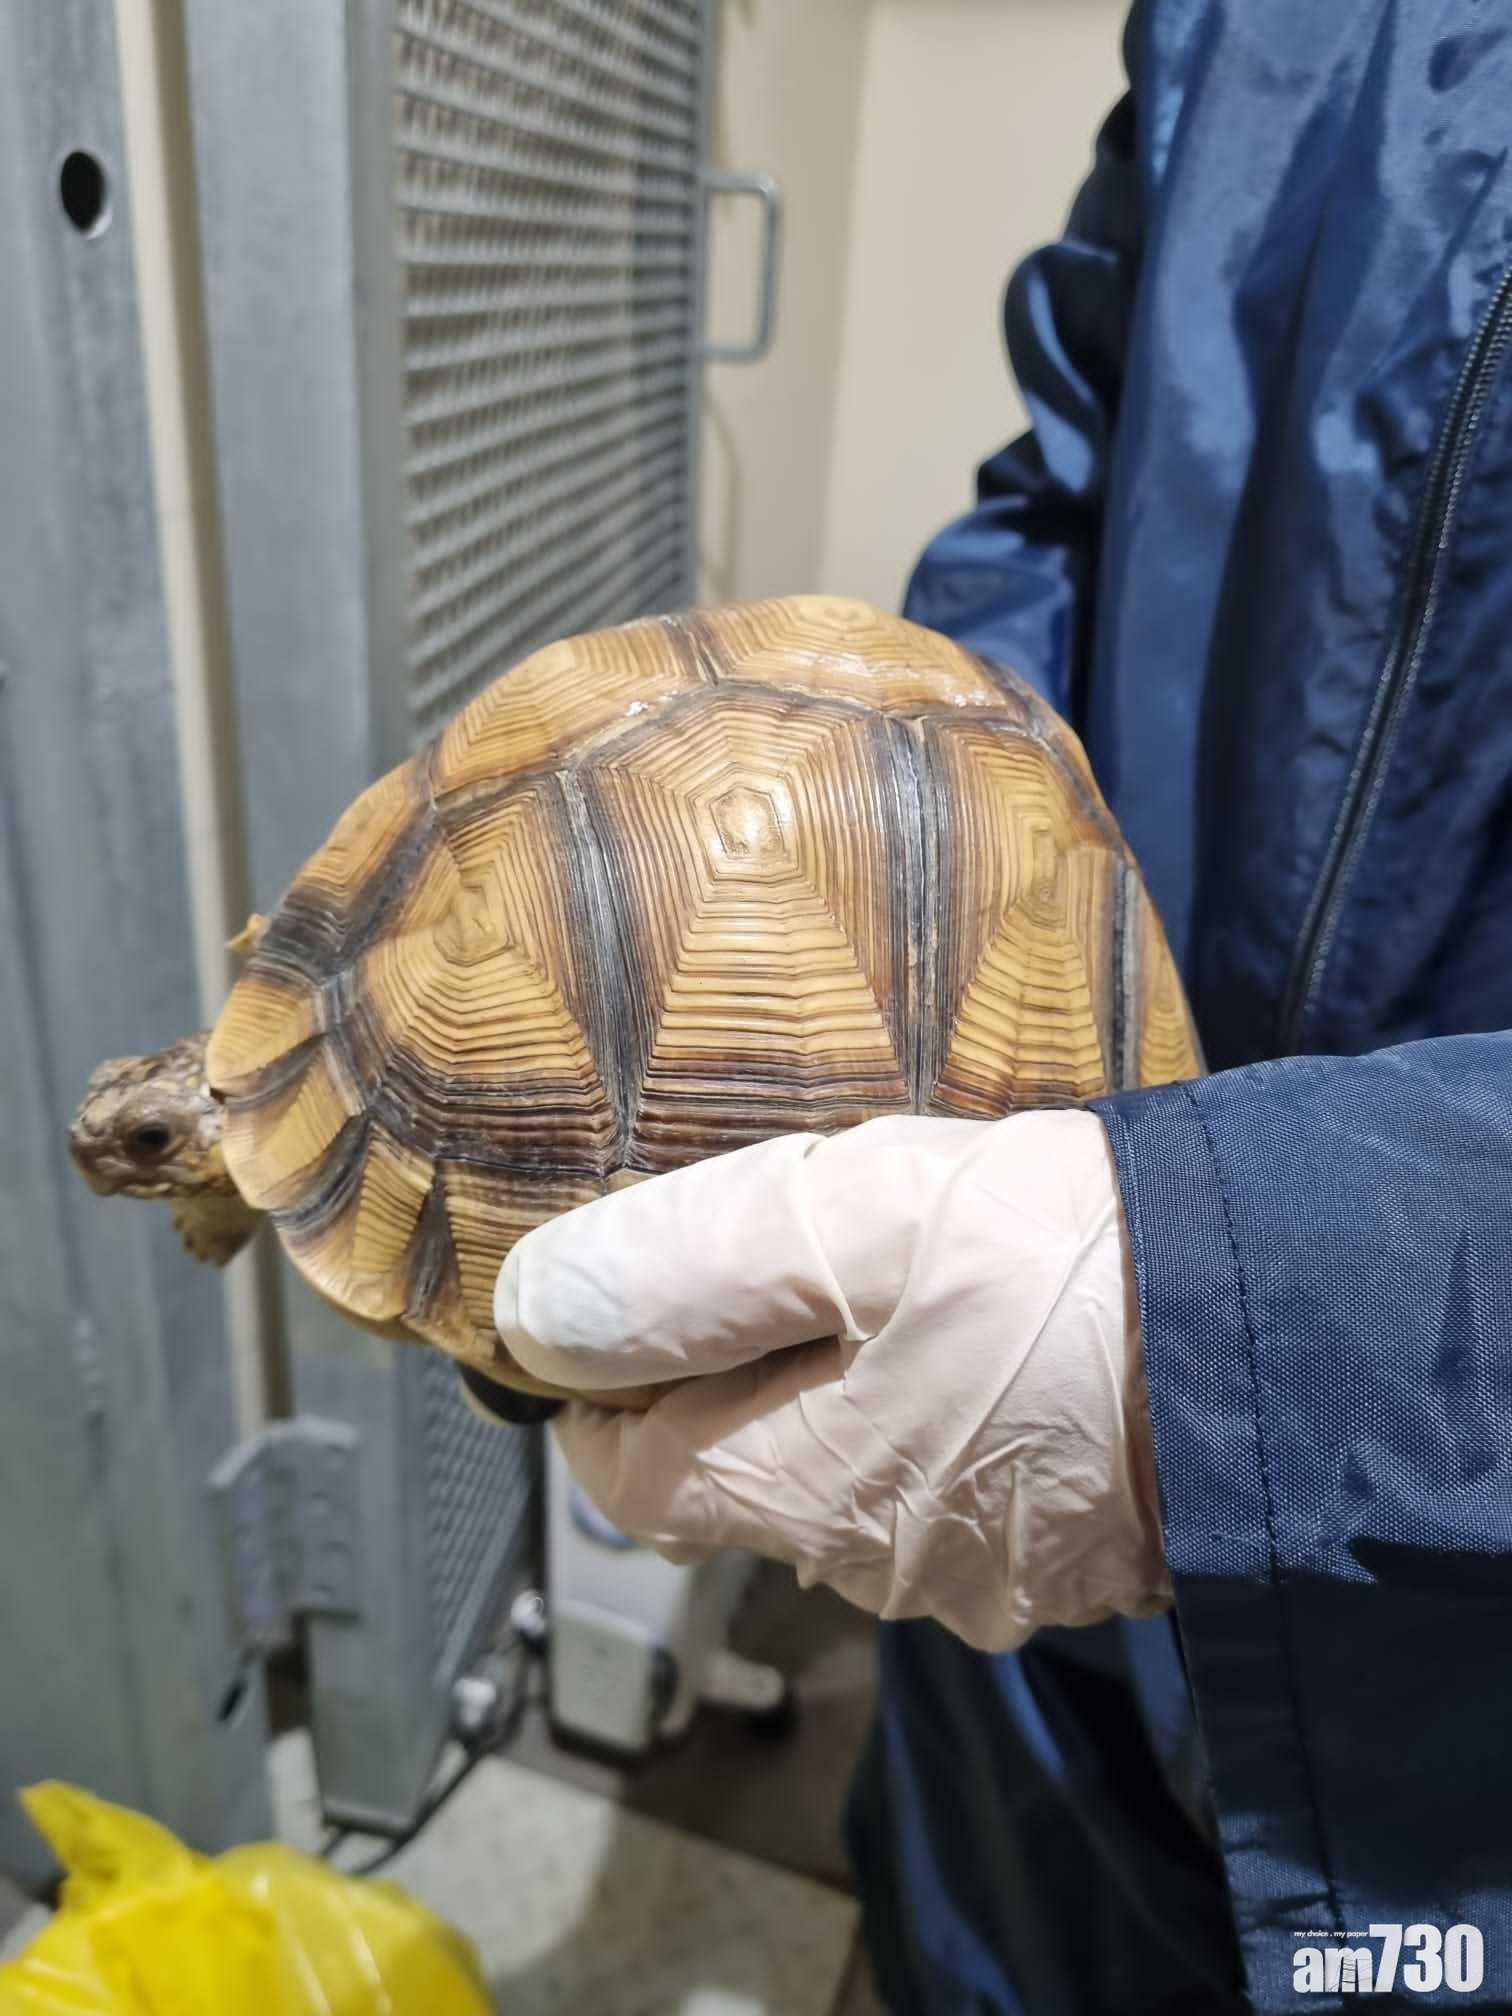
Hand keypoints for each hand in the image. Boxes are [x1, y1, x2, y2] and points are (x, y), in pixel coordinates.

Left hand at [494, 1111, 1170, 1651]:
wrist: (1280, 1336)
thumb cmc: (1046, 1264)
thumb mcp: (838, 1223)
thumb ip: (677, 1270)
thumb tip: (536, 1317)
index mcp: (789, 1489)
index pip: (621, 1477)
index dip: (604, 1391)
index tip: (633, 1306)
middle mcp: (867, 1566)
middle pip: (738, 1484)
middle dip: (736, 1384)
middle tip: (789, 1264)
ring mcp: (975, 1579)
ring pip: (849, 1490)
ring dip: (846, 1403)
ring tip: (905, 1294)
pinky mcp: (1064, 1563)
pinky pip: (955, 1497)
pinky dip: (944, 1429)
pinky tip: (998, 1350)